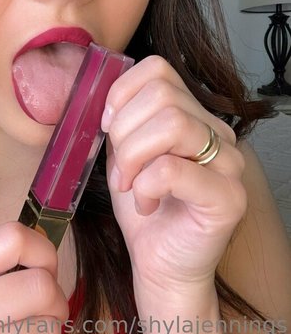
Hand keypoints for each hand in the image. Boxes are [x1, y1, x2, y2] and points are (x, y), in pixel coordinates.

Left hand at [102, 56, 246, 301]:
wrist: (160, 264)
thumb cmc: (143, 206)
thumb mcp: (124, 152)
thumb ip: (122, 120)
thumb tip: (104, 97)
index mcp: (193, 114)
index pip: (158, 68)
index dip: (122, 92)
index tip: (107, 126)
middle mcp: (218, 132)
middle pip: (161, 94)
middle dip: (124, 132)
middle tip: (120, 170)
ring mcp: (229, 163)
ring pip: (171, 124)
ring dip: (133, 157)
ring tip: (129, 185)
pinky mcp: (228, 197)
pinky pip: (172, 169)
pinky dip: (145, 186)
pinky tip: (146, 203)